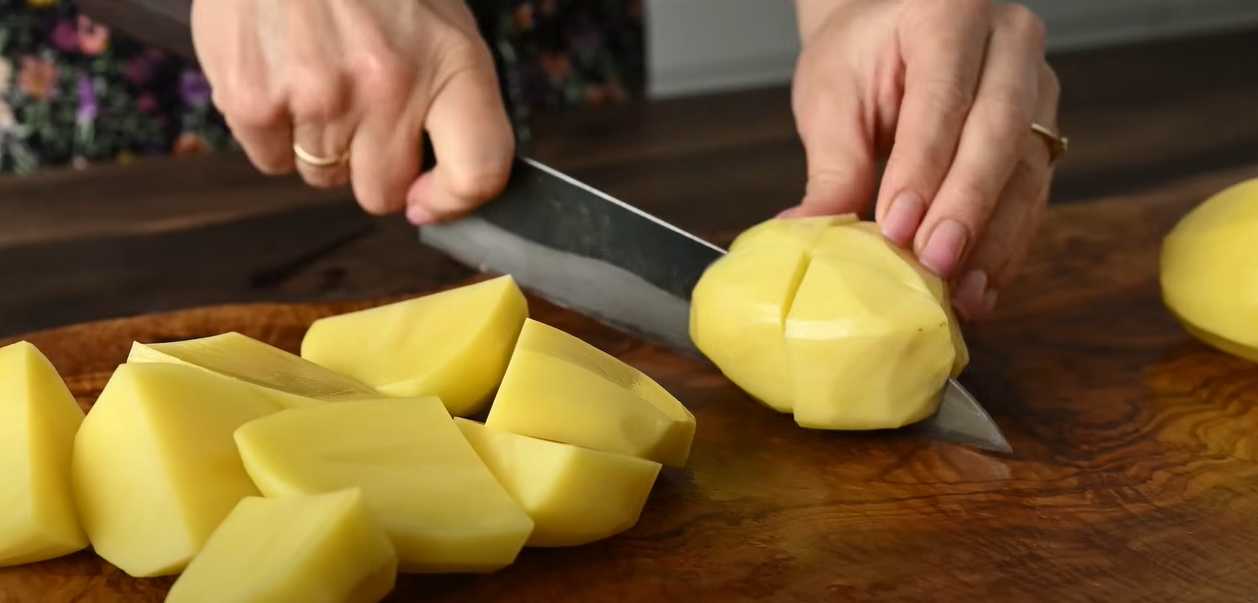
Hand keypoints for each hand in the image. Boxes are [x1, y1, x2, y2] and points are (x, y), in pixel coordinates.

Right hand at [192, 0, 513, 223]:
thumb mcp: (440, 23)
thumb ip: (452, 101)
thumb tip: (437, 184)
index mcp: (450, 63)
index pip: (479, 172)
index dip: (455, 201)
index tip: (428, 198)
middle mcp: (387, 87)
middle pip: (381, 192)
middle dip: (371, 164)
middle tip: (359, 107)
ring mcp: (316, 96)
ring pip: (321, 175)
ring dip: (319, 141)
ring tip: (317, 72)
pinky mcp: (253, 98)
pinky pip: (269, 157)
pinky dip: (273, 126)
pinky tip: (280, 70)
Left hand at [787, 0, 1060, 319]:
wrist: (891, 34)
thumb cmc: (860, 57)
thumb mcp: (832, 98)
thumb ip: (833, 167)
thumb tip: (808, 234)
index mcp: (949, 13)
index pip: (941, 101)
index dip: (922, 171)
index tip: (897, 229)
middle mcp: (1008, 41)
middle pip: (998, 134)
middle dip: (965, 210)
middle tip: (933, 264)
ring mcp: (1037, 85)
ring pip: (1026, 171)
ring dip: (994, 241)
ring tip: (961, 293)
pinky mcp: (1044, 131)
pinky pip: (1033, 196)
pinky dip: (1006, 246)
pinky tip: (980, 286)